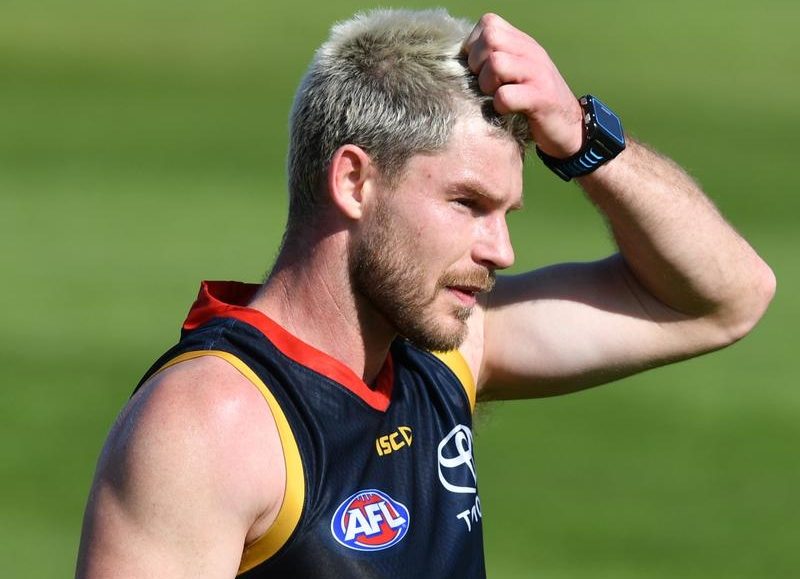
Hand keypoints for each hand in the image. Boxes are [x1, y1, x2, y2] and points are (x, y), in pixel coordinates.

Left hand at [463, 13, 582, 158]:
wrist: (570, 127)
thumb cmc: (533, 102)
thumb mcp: (516, 73)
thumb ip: (494, 61)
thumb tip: (457, 61)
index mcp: (523, 44)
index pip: (489, 24)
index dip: (475, 46)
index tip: (478, 69)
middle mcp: (531, 53)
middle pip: (490, 38)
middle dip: (477, 63)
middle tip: (484, 84)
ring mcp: (538, 74)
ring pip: (496, 64)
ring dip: (486, 84)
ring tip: (494, 97)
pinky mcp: (540, 99)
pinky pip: (506, 96)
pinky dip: (499, 106)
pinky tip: (505, 111)